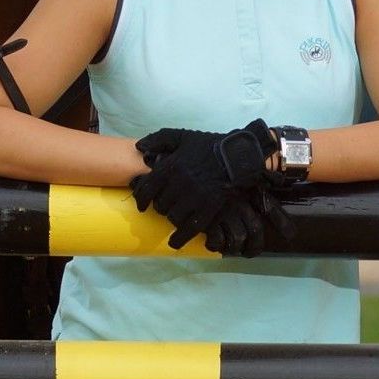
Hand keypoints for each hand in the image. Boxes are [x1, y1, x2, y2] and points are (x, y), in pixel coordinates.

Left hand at [131, 120, 281, 250]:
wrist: (238, 155)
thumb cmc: (209, 145)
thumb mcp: (183, 136)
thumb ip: (158, 138)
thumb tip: (139, 147)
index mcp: (170, 166)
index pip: (146, 188)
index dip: (141, 199)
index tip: (142, 205)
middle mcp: (180, 183)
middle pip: (160, 205)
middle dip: (161, 207)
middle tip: (166, 206)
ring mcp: (195, 197)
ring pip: (173, 217)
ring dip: (172, 218)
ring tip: (176, 216)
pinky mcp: (209, 207)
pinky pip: (190, 228)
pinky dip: (180, 237)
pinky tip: (175, 242)